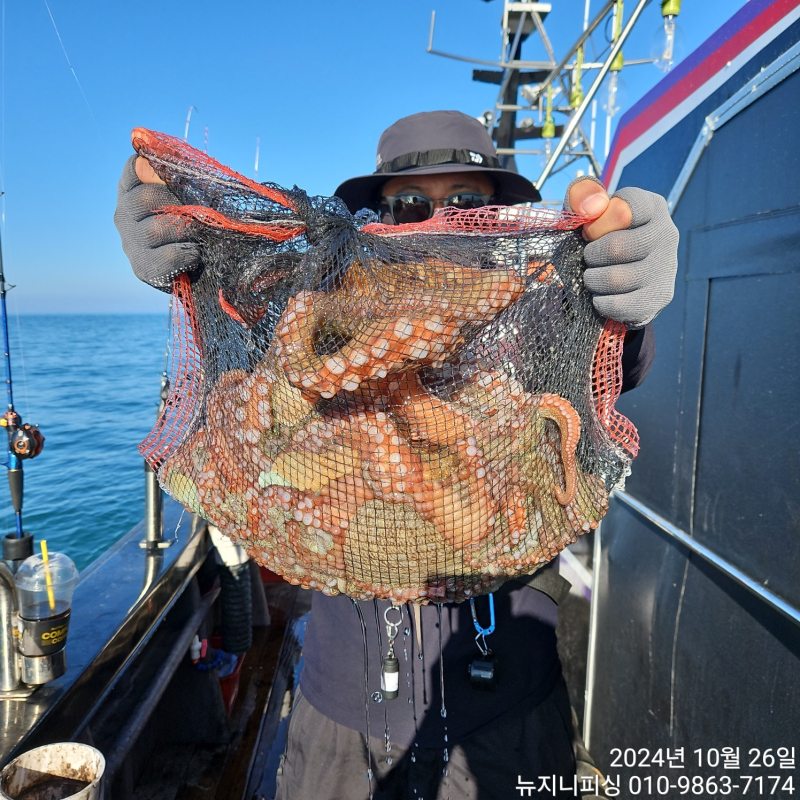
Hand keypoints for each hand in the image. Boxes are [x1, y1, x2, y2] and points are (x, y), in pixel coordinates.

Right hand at [114, 153, 200, 291]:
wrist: (205, 270)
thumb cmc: (198, 224)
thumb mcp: (192, 194)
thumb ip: (178, 174)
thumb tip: (150, 157)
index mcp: (132, 190)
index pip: (135, 169)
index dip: (159, 170)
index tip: (180, 178)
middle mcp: (124, 215)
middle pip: (147, 198)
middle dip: (180, 204)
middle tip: (199, 213)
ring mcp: (130, 244)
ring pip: (156, 228)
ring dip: (188, 230)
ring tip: (201, 234)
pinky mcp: (144, 269)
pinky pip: (169, 255)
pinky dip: (189, 253)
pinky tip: (197, 253)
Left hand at [565, 177, 678, 328]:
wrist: (618, 277)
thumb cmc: (599, 236)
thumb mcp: (587, 210)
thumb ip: (582, 195)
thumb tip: (591, 206)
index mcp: (652, 206)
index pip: (625, 208)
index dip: (597, 224)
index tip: (590, 231)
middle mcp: (668, 234)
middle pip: (616, 247)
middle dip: (591, 255)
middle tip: (589, 257)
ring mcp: (667, 268)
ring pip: (616, 279)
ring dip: (593, 280)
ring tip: (592, 276)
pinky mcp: (660, 297)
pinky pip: (619, 305)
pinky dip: (601, 302)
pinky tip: (601, 295)